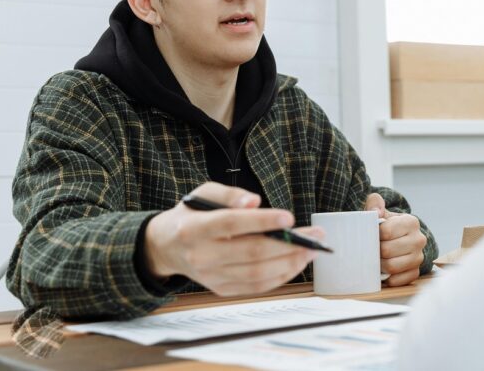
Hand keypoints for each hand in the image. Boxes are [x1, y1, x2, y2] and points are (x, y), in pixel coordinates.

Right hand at [144, 182, 323, 296]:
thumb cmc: (192, 215)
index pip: (232, 224)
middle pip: (251, 253)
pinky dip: (280, 276)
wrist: (167, 247)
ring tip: (312, 250)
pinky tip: (296, 263)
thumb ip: (230, 194)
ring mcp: (211, 277)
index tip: (289, 217)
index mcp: (195, 228)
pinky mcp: (221, 289)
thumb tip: (255, 202)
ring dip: (290, 263)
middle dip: (288, 245)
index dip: (262, 221)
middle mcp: (202, 256)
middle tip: (316, 235)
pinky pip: (256, 287)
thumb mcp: (204, 193)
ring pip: (257, 274)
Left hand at [365, 193, 426, 286]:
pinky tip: (383, 270)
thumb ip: (374, 203)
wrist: (395, 238)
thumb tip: (376, 212)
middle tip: (371, 248)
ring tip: (375, 258)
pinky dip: (387, 278)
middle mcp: (419, 239)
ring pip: (392, 266)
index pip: (386, 232)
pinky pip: (398, 280)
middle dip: (375, 251)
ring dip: (379, 265)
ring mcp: (418, 257)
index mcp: (411, 222)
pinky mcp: (415, 272)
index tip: (371, 234)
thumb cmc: (385, 225)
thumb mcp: (379, 210)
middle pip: (387, 250)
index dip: (374, 234)